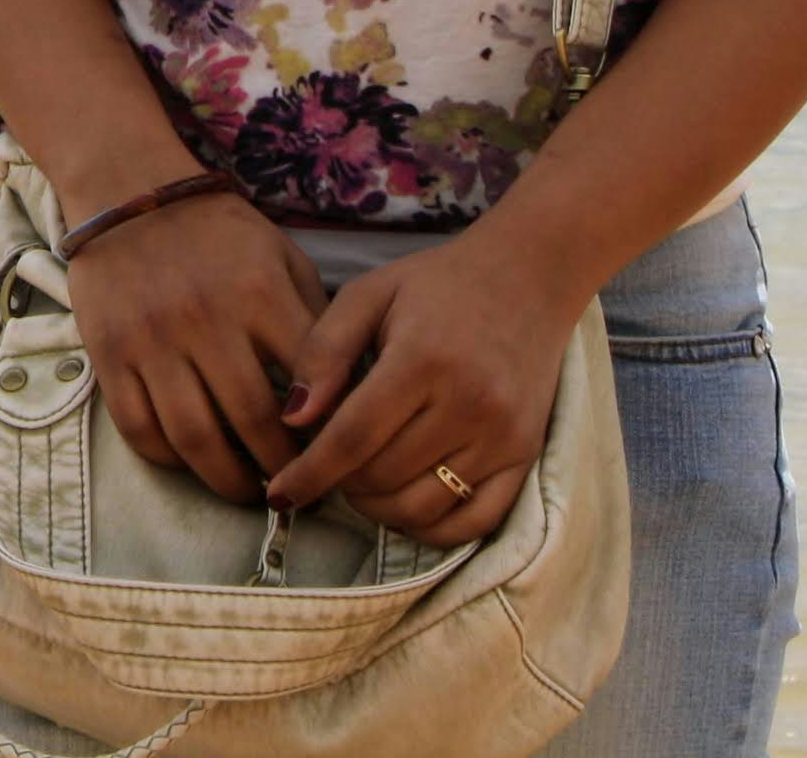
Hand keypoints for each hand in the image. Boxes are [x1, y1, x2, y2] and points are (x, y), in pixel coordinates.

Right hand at [60, 190, 325, 504]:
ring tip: (247, 489)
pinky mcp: (110, 352)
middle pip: (252, 423)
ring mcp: (152, 339)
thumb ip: (311, 321)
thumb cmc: (218, 231)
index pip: (307, 384)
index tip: (336, 454)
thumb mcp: (281, 258)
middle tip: (294, 487)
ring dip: (227, 480)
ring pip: (195, 438)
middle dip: (281, 469)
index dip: (327, 431)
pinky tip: (191, 460)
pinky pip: (140, 428)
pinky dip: (169, 458)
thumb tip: (341, 395)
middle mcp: (205, 318)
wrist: (128, 191)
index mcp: (258, 292)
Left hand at [263, 232, 579, 546]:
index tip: (278, 492)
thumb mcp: (368, 295)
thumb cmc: (437, 286)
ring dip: (379, 510)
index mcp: (422, 359)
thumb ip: (323, 351)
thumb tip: (291, 418)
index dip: (309, 472)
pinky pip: (476, 521)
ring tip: (358, 485)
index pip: (353, 437)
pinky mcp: (525, 456)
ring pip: (424, 507)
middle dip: (340, 483)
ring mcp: (503, 436)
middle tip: (324, 467)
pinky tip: (404, 505)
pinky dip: (432, 528)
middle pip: (384, 476)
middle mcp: (469, 403)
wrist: (528, 278)